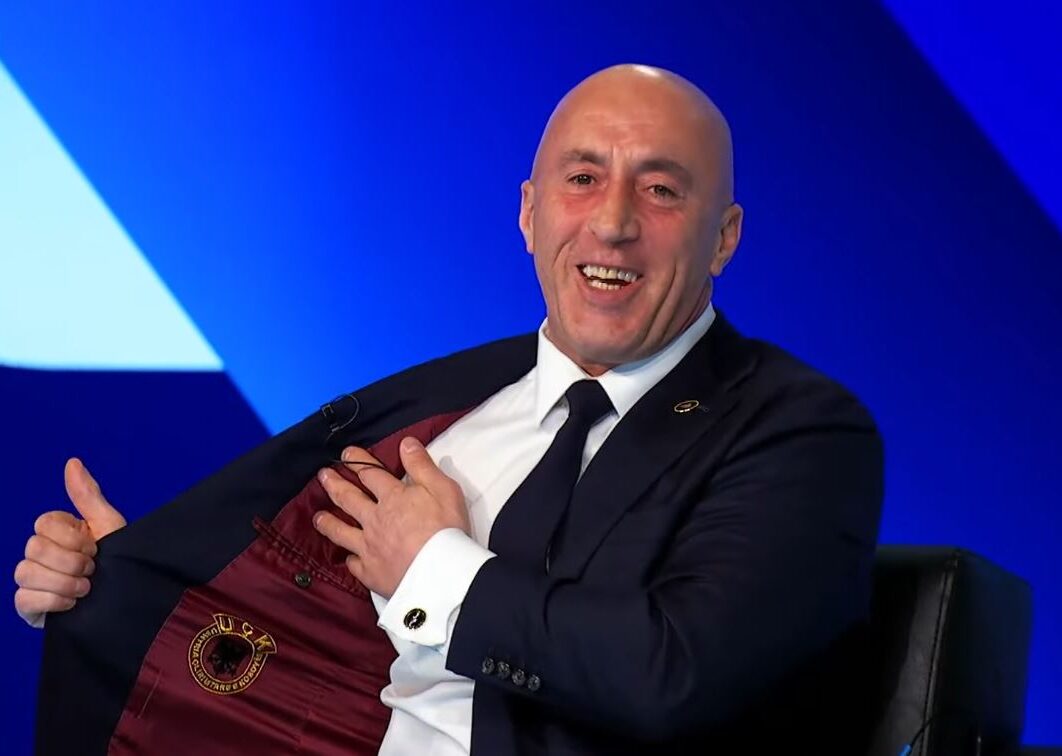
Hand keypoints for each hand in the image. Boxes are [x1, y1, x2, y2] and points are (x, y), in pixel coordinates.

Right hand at [14, 458, 127, 626]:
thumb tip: (72, 462)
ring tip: (87, 589)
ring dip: (64, 583)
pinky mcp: (28, 607)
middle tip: (93, 570)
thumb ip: (87, 495)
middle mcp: (39, 554)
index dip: (73, 538)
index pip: (43, 523)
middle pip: (33, 548)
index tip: (96, 547)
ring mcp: (31, 580)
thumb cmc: (120, 561)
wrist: (129, 600)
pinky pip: (23, 599)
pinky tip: (73, 604)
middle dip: (71, 561)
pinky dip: (53, 601)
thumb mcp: (109, 525)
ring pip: (26, 573)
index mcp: (56, 532)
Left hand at [314, 437, 469, 597]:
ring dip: (329, 522)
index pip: (370, 473)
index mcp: (392, 498)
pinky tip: (348, 558)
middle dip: (334, 485)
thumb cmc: (446, 529)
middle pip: (349, 499)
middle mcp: (374, 520)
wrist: (441, 572)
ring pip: (342, 532)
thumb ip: (422, 465)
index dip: (357, 460)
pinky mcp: (371, 572)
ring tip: (318, 516)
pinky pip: (354, 564)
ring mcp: (369, 547)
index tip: (346, 453)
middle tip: (323, 476)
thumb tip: (406, 443)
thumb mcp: (442, 488)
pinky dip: (349, 559)